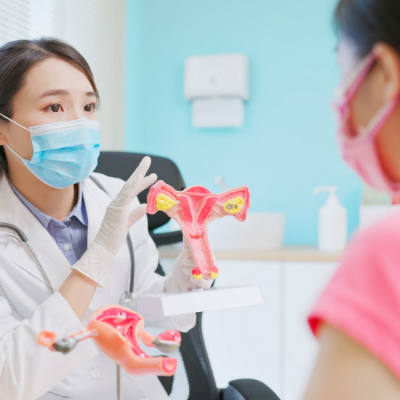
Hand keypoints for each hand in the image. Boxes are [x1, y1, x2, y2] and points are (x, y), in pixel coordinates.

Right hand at [72, 157, 156, 286]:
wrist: (104, 247)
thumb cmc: (114, 237)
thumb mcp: (128, 223)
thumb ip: (136, 214)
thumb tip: (144, 205)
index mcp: (119, 205)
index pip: (132, 189)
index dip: (141, 180)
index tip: (151, 174)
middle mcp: (117, 201)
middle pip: (130, 183)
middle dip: (140, 171)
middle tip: (148, 160)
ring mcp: (116, 204)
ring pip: (129, 185)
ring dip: (139, 174)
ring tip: (147, 164)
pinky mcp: (118, 208)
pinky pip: (127, 194)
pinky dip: (133, 185)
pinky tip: (141, 177)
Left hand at [165, 238, 214, 291]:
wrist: (176, 279)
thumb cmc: (183, 265)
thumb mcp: (185, 253)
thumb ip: (188, 243)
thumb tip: (187, 231)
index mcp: (207, 256)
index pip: (205, 251)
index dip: (195, 251)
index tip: (183, 253)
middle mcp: (210, 265)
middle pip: (206, 261)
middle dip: (193, 260)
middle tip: (183, 260)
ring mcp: (209, 275)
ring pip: (206, 272)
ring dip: (194, 270)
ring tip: (184, 269)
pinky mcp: (206, 285)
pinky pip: (206, 283)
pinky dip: (198, 280)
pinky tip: (192, 277)